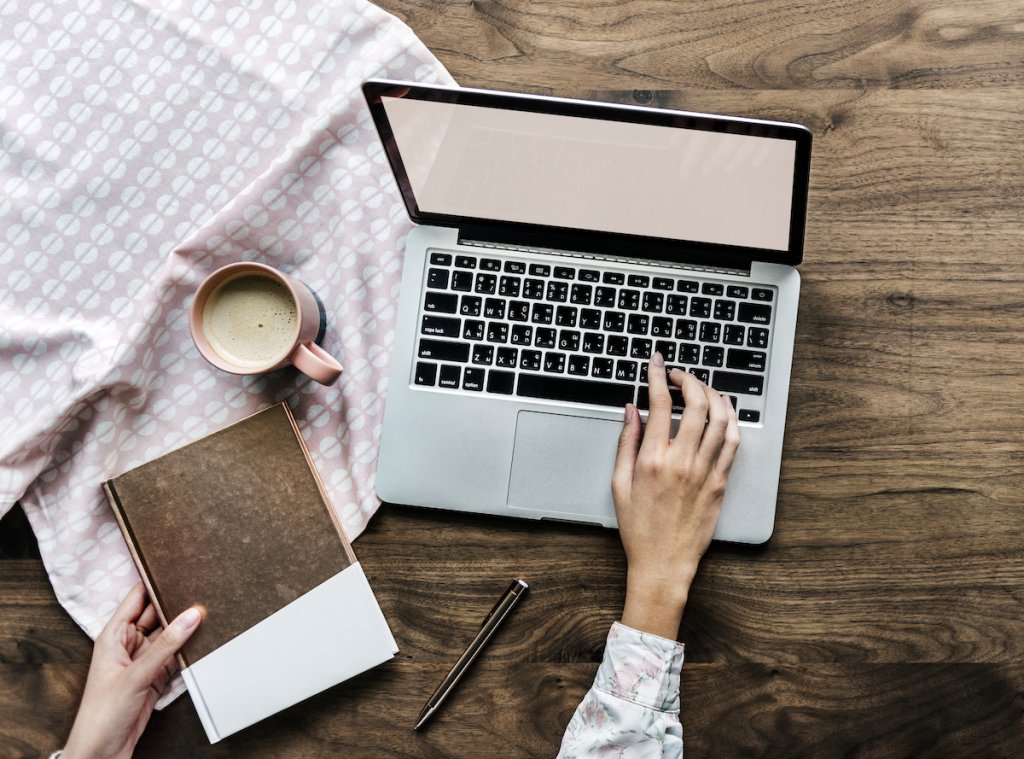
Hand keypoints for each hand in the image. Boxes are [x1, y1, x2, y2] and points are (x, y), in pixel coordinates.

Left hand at [62, 582, 201, 758]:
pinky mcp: (155, 678)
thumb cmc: (102, 714)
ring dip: (185, 627)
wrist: (101, 753)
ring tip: (209, 610)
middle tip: (203, 587)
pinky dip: (188, 649)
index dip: (155, 580)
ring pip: (169, 635)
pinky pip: (175, 656)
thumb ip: (166, 645)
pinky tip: (204, 639)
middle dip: (177, 603)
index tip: (178, 566)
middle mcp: (128, 645)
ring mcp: (142, 662)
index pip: (137, 598)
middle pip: (157, 615)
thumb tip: (192, 615)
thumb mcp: (136, 675)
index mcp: (113, 636)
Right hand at [612, 352, 739, 638]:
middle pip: (695, 404)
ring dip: (712, 394)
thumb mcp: (619, 484)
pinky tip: (723, 411)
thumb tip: (632, 410)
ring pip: (719, 419)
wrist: (663, 564)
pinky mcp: (721, 483)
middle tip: (680, 374)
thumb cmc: (638, 529)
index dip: (658, 376)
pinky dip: (730, 420)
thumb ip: (626, 442)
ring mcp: (705, 471)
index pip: (659, 403)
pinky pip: (732, 443)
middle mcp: (682, 461)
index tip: (657, 363)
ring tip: (702, 388)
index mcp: (652, 459)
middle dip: (688, 380)